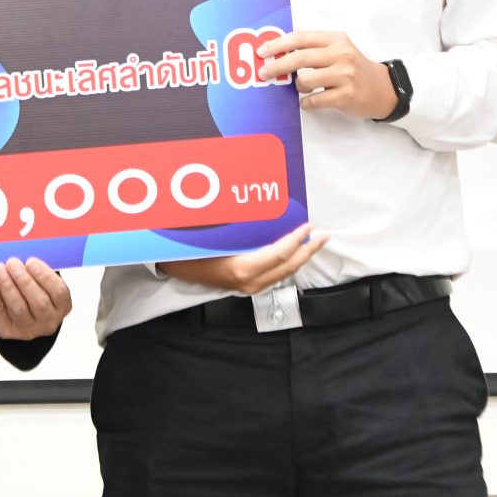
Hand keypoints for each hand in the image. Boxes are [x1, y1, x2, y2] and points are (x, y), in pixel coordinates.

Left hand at [0, 257, 73, 340]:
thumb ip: (38, 270)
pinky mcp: (7, 330)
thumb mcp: (41, 282)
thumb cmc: (32, 290)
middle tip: (12, 262)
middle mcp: (48, 321)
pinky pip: (0, 310)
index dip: (45, 276)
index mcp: (61, 306)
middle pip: (39, 302)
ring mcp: (28, 329)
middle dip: (24, 280)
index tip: (31, 261)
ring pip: (19, 308)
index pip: (59, 292)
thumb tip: (26, 247)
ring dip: (8, 285)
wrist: (13, 315)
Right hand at [161, 223, 329, 294]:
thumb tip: (265, 209)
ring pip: (284, 272)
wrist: (171, 267)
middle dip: (309, 250)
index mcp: (242, 268)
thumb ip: (241, 227)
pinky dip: (288, 262)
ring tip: (314, 242)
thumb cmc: (189, 247)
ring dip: (301, 256)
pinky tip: (294, 252)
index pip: (280, 253)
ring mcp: (249, 287)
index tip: (309, 225)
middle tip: (324, 235)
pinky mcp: (247, 287)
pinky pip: (275, 274)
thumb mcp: (213, 234)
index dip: (298, 239)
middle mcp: (249, 281)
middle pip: (288, 266)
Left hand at [259, 30, 397, 117]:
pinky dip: (306, 102)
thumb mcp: (339, 49)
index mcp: (336, 39)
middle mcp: (341, 54)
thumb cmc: (354, 68)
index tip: (263, 51)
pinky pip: (314, 100)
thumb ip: (314, 47)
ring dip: (298, 87)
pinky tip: (309, 101)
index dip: (279, 44)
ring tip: (305, 88)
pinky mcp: (346, 95)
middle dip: (277, 66)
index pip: (301, 38)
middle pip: (299, 58)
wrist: (382, 88)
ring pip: (305, 80)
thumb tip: (280, 50)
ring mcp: (345, 75)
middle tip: (264, 73)